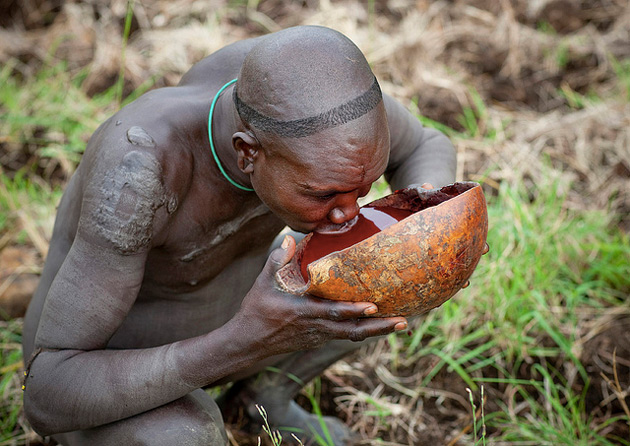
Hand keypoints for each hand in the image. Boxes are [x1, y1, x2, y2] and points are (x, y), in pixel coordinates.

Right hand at [231, 236, 407, 355]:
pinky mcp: (319, 339)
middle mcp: (316, 327)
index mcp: (303, 312)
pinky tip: (378, 324)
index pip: (333, 313)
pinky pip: (345, 335)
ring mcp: (319, 335)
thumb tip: (290, 238)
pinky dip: (363, 330)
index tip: (374, 306)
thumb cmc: (256, 310)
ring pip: (352, 335)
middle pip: (352, 330)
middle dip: (378, 327)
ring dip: (376, 331)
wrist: (248, 341)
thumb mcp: (263, 283)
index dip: (354, 311)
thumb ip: (277, 260)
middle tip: (403, 321)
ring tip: (400, 324)